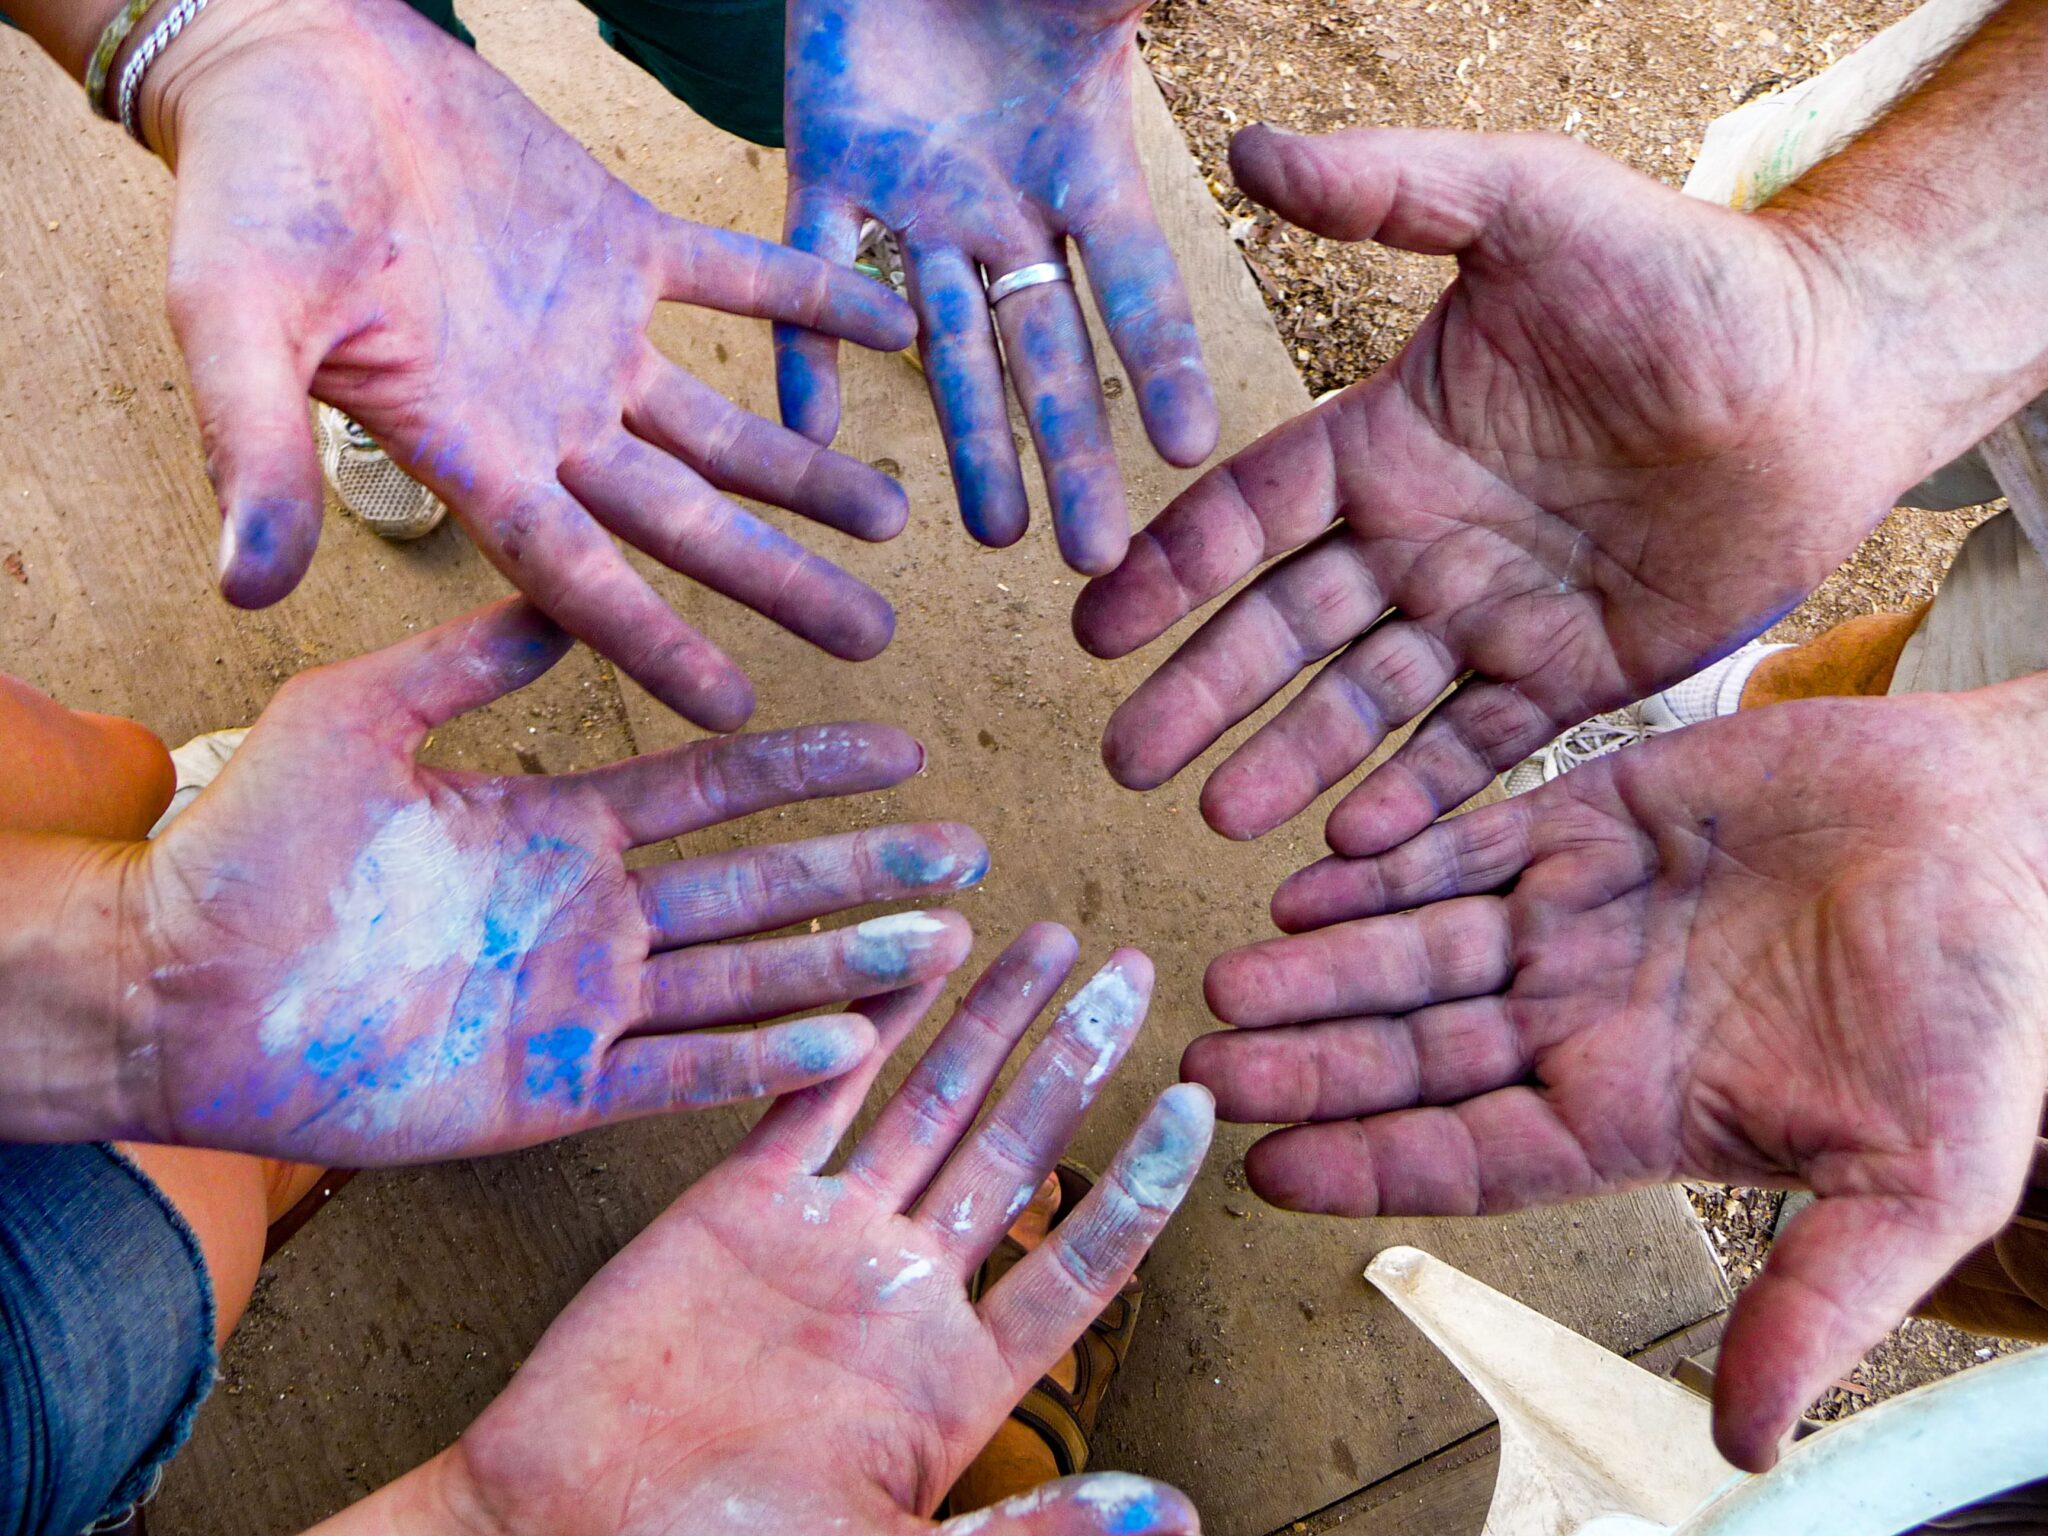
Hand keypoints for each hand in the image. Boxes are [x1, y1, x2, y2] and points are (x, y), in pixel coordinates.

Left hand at [116, 598, 979, 1165]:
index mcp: (558, 825)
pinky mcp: (554, 1090)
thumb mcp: (359, 716)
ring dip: (846, 964)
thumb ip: (466, 661)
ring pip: (745, 981)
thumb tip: (561, 598)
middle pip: (763, 887)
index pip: (716, 791)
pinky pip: (680, 1074)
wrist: (174, 985)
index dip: (808, 769)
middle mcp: (591, 913)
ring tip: (944, 945)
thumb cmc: (248, 847)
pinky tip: (849, 1042)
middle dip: (867, 868)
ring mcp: (580, 1004)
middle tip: (966, 851)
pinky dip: (763, 1064)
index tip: (896, 746)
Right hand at [149, 0, 916, 729]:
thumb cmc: (246, 195)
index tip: (735, 708)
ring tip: (896, 517)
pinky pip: (737, 280)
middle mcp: (544, 418)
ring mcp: (592, 337)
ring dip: (808, 470)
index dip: (651, 642)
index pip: (573, 576)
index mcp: (465, 454)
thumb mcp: (233, 324)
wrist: (288, 64)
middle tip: (872, 640)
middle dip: (775, 581)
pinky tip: (889, 328)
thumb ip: (258, 449)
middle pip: (679, 523)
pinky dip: (812, 298)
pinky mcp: (622, 244)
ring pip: (721, 429)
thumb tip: (245, 593)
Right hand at [329, 926, 1210, 1535]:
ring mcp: (827, 1236)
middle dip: (1074, 1057)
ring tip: (1044, 939)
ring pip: (928, 1100)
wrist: (564, 1530)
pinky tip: (902, 959)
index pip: (1084, 1257)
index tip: (1198, 1103)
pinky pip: (812, 1093)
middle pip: (1017, 1147)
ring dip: (986, 1020)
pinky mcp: (739, 1201)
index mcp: (958, 1375)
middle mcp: (904, 1288)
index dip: (1142, 1180)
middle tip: (1131, 971)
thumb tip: (1173, 1520)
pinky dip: (857, 1026)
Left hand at [780, 0, 1218, 573]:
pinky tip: (811, 440)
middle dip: (1072, 451)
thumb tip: (1246, 73)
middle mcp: (1007, 206)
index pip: (1136, 282)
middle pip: (1048, 349)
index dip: (1164, 364)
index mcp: (1086, 162)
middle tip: (1094, 558)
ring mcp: (916, 202)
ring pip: (947, 343)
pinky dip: (808, 357)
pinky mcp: (825, 173)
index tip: (1192, 454)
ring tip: (994, 536)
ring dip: (969, 437)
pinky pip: (811, 280)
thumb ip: (1144, 19)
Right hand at [1080, 124, 1923, 851]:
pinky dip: (1417, 795)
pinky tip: (1355, 844)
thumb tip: (1245, 145)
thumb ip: (1392, 189)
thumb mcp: (1531, 206)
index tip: (1094, 628)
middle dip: (1201, 693)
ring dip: (1291, 757)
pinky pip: (1477, 746)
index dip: (1170, 570)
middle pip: (1284, 628)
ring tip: (1224, 817)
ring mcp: (1491, 615)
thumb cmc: (1686, 278)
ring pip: (1364, 701)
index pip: (1250, 514)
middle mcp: (1421, 538)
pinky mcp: (1571, 677)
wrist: (1837, 369)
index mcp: (1390, 442)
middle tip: (1127, 762)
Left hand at [1181, 684, 2047, 1469]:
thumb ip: (1819, 1300)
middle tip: (1205, 1066)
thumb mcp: (1917, 1179)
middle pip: (1417, 1051)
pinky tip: (1312, 879)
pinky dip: (1392, 859)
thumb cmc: (1988, 1011)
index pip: (1471, 1154)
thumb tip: (1740, 1451)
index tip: (1267, 1170)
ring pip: (1420, 946)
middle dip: (1314, 1061)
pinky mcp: (1593, 810)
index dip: (1371, 1162)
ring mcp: (1580, 913)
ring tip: (1234, 975)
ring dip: (1326, 965)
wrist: (2020, 838)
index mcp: (1635, 1110)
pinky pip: (1469, 838)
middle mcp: (1584, 1017)